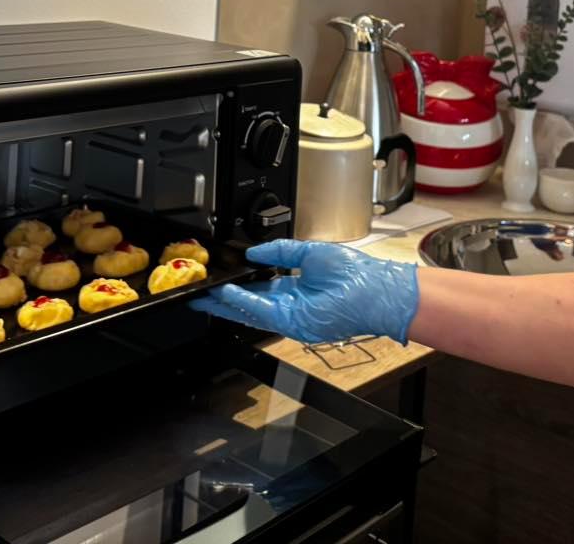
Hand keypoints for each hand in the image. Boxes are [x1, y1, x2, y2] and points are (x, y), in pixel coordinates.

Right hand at [189, 239, 419, 344]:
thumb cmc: (352, 273)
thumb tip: (254, 252)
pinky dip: (242, 304)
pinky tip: (227, 294)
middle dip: (224, 300)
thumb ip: (280, 250)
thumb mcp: (308, 252)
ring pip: (250, 312)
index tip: (220, 279)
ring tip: (205, 295)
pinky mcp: (292, 323)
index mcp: (296, 287)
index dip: (238, 285)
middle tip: (201, 294)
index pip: (259, 288)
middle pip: (249, 304)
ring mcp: (290, 316)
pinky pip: (261, 313)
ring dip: (227, 304)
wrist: (372, 290)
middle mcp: (291, 304)